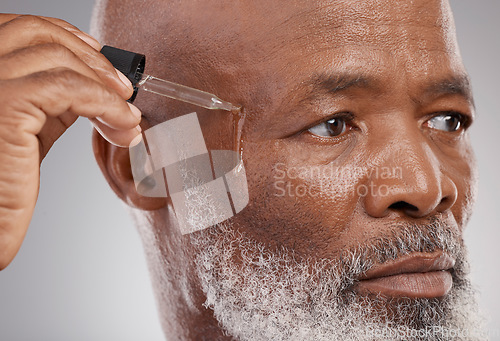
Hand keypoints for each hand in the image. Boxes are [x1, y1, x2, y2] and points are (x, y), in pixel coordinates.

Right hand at [0, 14, 141, 269]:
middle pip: (38, 33)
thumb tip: (92, 86)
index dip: (68, 38)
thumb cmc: (6, 181)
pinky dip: (106, 103)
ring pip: (57, 57)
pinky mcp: (5, 105)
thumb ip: (51, 100)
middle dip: (91, 59)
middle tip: (123, 88)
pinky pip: (70, 88)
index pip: (23, 30)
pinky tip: (123, 123)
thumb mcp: (30, 127)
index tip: (103, 61)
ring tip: (127, 112)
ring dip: (104, 84)